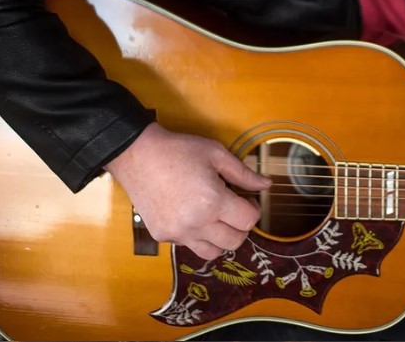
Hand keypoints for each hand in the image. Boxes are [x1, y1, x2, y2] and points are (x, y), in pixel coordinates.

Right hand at [104, 122, 270, 260]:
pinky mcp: (162, 236)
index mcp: (212, 202)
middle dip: (241, 226)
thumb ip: (244, 174)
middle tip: (234, 209)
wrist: (137, 155)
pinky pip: (189, 246)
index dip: (254, 209)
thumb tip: (267, 185)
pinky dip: (197, 237)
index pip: (248, 221)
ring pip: (213, 252)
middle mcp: (196, 224)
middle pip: (235, 242)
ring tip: (216, 217)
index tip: (247, 199)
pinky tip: (193, 216)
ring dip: (221, 238)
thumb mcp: (216, 154)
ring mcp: (177, 233)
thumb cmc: (179, 150)